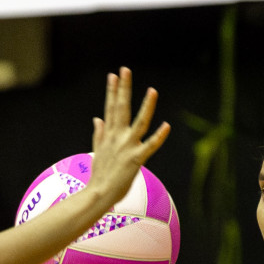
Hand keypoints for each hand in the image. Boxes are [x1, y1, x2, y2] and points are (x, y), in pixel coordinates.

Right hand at [86, 69, 169, 207]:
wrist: (98, 194)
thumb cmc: (100, 176)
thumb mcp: (97, 151)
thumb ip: (99, 133)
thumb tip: (97, 118)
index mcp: (109, 135)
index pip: (110, 108)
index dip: (112, 91)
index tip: (113, 75)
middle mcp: (117, 138)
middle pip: (121, 108)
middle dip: (123, 88)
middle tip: (125, 70)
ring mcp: (127, 147)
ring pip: (139, 123)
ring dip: (146, 107)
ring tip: (152, 90)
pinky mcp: (136, 159)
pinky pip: (150, 146)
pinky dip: (159, 137)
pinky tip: (166, 126)